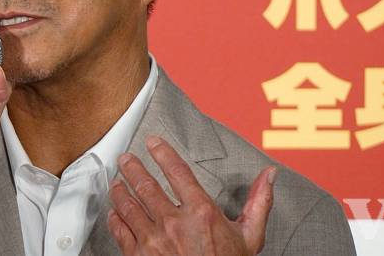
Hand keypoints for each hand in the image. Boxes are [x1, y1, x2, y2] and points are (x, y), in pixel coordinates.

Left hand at [108, 136, 275, 255]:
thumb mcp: (249, 237)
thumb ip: (258, 203)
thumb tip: (269, 176)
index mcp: (201, 212)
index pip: (177, 171)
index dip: (162, 152)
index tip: (153, 142)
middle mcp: (174, 223)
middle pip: (146, 185)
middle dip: (133, 168)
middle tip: (126, 159)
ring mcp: (154, 241)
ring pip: (129, 205)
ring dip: (120, 190)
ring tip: (117, 182)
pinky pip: (121, 232)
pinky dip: (115, 219)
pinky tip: (114, 213)